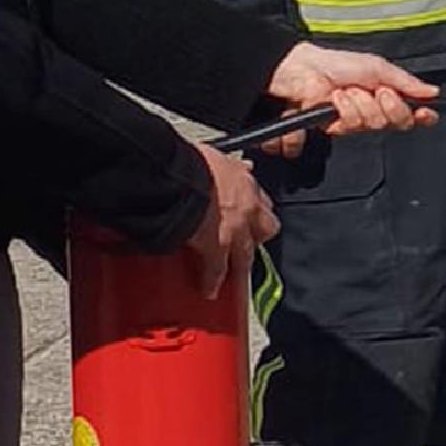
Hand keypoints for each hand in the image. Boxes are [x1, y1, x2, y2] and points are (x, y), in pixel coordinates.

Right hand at [184, 145, 278, 298]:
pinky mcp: (215, 248)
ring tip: (235, 276)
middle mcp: (247, 208)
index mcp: (246, 183)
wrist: (180, 179)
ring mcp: (235, 231)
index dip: (258, 210)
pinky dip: (212, 281)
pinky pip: (217, 270)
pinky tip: (209, 290)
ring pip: (245, 255)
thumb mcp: (217, 155)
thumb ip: (231, 164)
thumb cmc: (191, 163)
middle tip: (246, 245)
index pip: (263, 201)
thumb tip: (242, 165)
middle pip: (266, 229)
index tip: (252, 216)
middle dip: (258, 237)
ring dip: (240, 266)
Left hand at [263, 42, 438, 157]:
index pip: (409, 115)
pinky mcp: (330, 130)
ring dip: (356, 105)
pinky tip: (331, 103)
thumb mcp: (377, 67)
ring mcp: (350, 123)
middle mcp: (370, 112)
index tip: (424, 113)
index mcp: (385, 97)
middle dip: (382, 104)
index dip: (419, 117)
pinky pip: (342, 131)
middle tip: (370, 90)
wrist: (302, 69)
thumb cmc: (337, 63)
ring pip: (367, 126)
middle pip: (392, 123)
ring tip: (343, 92)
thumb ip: (406, 82)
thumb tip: (432, 92)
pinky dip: (337, 113)